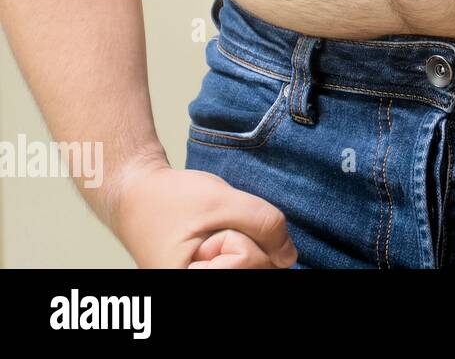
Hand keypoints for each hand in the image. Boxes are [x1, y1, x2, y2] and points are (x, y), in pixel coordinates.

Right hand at [112, 157, 296, 267]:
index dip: (238, 236)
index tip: (208, 229)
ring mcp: (206, 282)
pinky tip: (218, 244)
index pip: (248, 263)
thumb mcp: (222, 201)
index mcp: (190, 280)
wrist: (136, 196)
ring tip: (211, 236)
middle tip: (209, 230)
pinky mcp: (214, 276)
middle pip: (257, 268)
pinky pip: (247, 265)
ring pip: (256, 266)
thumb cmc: (169, 199)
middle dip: (244, 240)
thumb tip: (288, 255)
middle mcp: (196, 287)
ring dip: (243, 243)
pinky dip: (241, 248)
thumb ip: (263, 223)